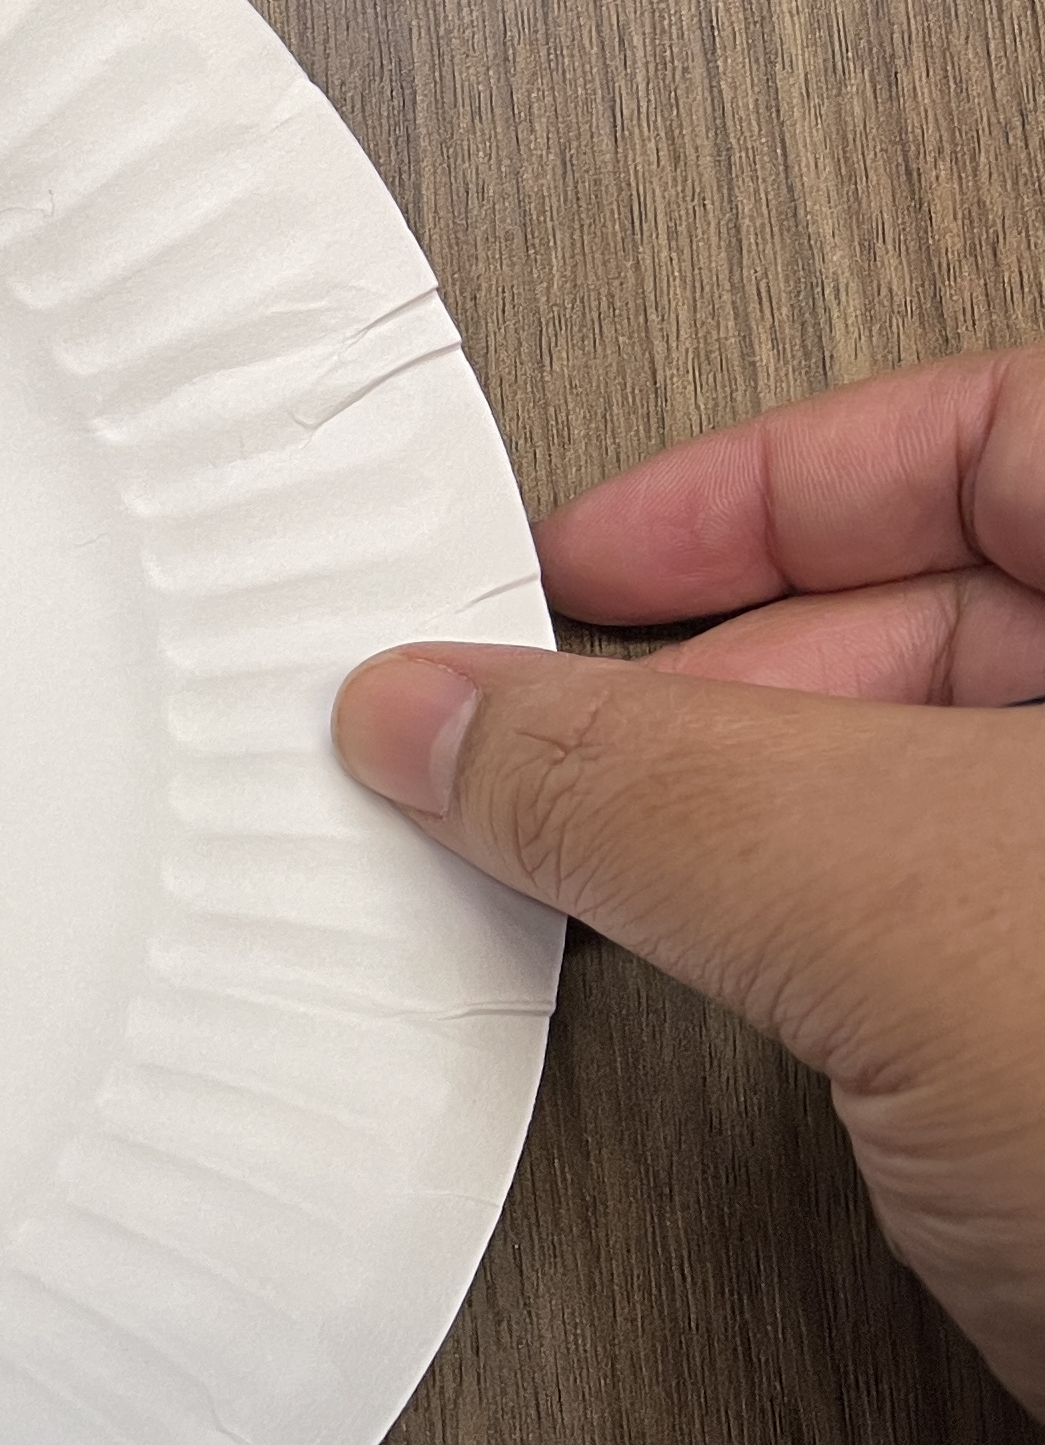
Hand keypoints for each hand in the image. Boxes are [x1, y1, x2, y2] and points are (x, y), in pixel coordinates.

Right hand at [333, 347, 1044, 1407]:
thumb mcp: (909, 909)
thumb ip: (648, 780)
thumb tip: (456, 716)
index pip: (1002, 429)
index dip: (765, 481)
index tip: (585, 565)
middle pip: (996, 607)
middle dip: (750, 674)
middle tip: (575, 756)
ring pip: (995, 792)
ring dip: (802, 827)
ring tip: (653, 888)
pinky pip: (1014, 944)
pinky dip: (882, 955)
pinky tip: (797, 1016)